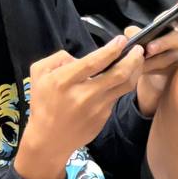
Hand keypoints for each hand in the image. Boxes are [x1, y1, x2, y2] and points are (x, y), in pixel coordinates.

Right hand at [12, 38, 143, 178]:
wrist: (50, 138)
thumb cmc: (43, 102)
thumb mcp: (39, 73)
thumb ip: (58, 59)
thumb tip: (78, 57)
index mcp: (65, 81)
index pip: (94, 62)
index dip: (112, 50)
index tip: (121, 40)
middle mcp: (84, 94)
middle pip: (118, 75)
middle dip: (132, 59)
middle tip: (139, 49)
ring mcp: (97, 107)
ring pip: (124, 87)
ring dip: (135, 71)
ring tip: (138, 60)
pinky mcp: (104, 117)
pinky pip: (116, 97)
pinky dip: (123, 84)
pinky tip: (125, 76)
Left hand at [132, 0, 177, 116]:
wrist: (150, 68)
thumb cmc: (145, 45)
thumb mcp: (138, 35)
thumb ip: (134, 32)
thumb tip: (132, 34)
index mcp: (173, 22)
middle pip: (177, 38)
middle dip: (162, 43)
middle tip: (148, 48)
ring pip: (169, 57)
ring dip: (152, 59)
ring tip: (139, 61)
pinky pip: (165, 68)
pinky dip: (151, 68)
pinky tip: (141, 67)